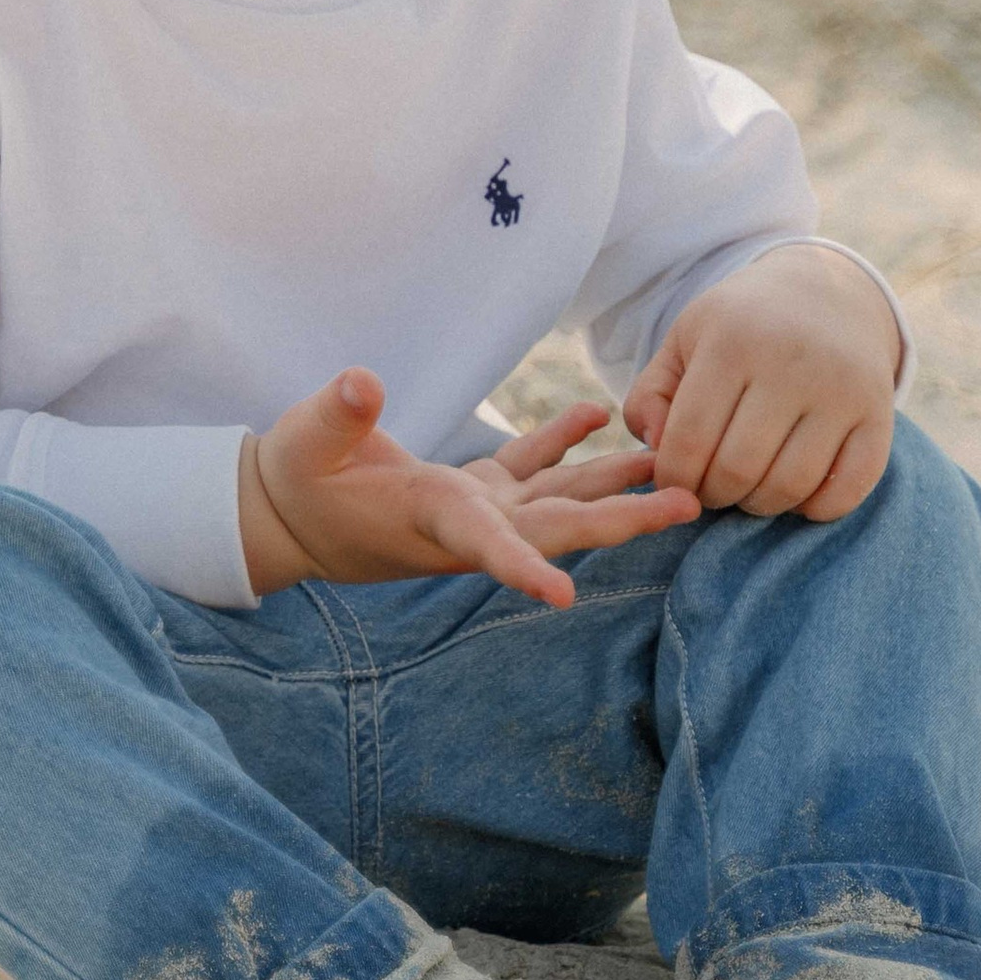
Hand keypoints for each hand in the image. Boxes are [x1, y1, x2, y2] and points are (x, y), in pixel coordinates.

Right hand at [241, 368, 699, 602]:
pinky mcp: (470, 489)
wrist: (289, 512)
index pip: (484, 546)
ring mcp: (475, 508)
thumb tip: (361, 382)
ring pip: (558, 497)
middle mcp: (468, 522)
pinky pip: (530, 466)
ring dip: (614, 481)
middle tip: (691, 503)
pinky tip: (599, 416)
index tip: (563, 597)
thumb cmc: (293, 480)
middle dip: (624, 518)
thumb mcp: (302, 445)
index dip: (522, 568)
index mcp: (431, 518)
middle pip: (558, 526)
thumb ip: (337, 416)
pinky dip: (564, 442)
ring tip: (670, 460)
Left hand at [623, 244, 897, 522]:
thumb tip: (656, 451)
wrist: (827, 294)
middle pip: (738, 470)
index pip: (688, 440)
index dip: (673, 477)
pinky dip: (814, 508)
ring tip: (747, 489)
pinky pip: (846, 490)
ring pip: (790, 486)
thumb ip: (650, 396)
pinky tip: (795, 491)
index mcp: (732, 341)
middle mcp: (791, 362)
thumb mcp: (684, 342)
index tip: (674, 481)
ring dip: (759, 505)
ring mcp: (841, 389)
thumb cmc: (740, 328)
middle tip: (711, 488)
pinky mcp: (879, 413)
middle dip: (713, 495)